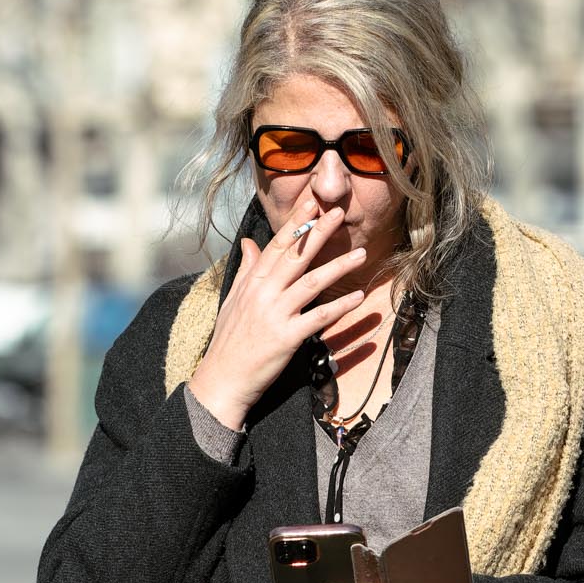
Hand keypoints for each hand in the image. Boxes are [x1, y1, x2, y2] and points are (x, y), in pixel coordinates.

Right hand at [188, 191, 368, 428]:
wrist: (222, 379)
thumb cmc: (229, 340)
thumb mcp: (233, 300)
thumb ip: (247, 269)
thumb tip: (250, 241)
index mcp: (252, 283)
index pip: (277, 245)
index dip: (295, 223)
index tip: (312, 203)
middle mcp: (263, 294)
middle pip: (295, 257)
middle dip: (318, 232)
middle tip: (339, 213)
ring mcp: (275, 314)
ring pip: (311, 283)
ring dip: (338, 267)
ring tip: (361, 253)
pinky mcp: (287, 337)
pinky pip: (319, 318)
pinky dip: (340, 308)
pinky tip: (358, 298)